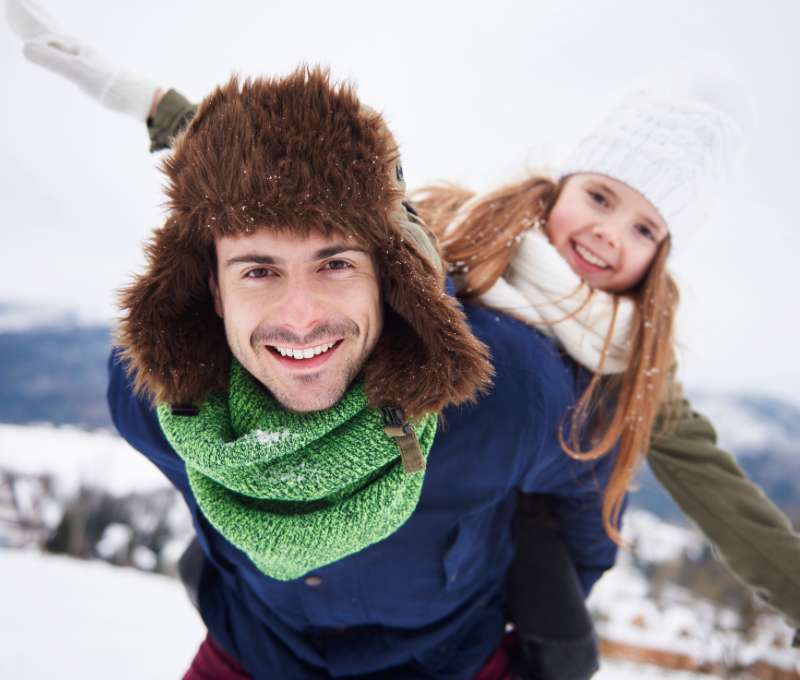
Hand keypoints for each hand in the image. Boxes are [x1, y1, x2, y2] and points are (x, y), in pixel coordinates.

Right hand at [7, 0, 160, 120]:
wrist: (140, 98)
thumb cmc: (110, 85)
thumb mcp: (77, 73)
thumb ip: (52, 61)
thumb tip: (25, 48)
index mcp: (72, 45)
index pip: (41, 27)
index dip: (25, 14)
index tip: (11, 3)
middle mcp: (78, 47)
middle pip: (50, 30)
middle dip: (36, 18)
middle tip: (19, 6)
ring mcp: (86, 57)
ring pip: (60, 41)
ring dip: (46, 34)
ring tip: (37, 29)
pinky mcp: (92, 70)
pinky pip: (69, 54)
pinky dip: (58, 48)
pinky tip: (62, 53)